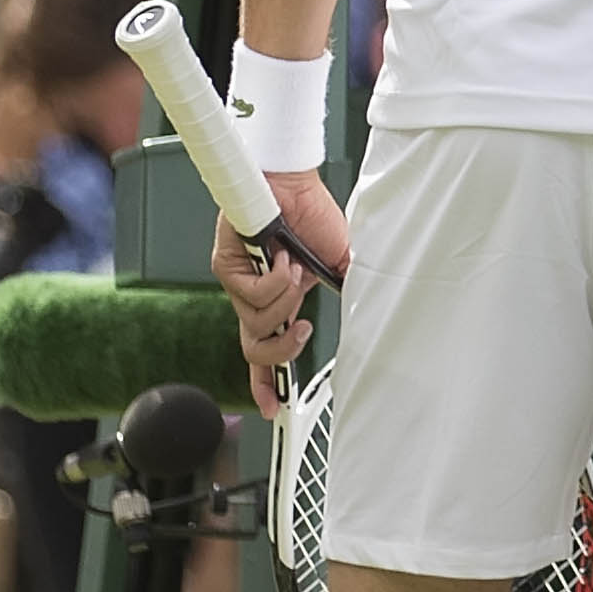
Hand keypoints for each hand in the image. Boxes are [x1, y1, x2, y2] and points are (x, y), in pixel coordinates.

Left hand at [211, 172, 349, 417]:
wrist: (295, 182)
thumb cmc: (312, 216)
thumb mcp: (336, 263)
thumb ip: (344, 290)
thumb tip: (366, 314)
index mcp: (277, 302)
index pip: (265, 351)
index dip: (266, 384)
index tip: (272, 409)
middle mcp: (254, 297)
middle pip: (255, 350)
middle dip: (284, 348)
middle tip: (303, 327)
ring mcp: (238, 282)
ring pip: (258, 322)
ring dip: (286, 298)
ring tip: (294, 266)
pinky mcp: (227, 265)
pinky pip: (252, 294)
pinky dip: (275, 279)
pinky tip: (282, 256)